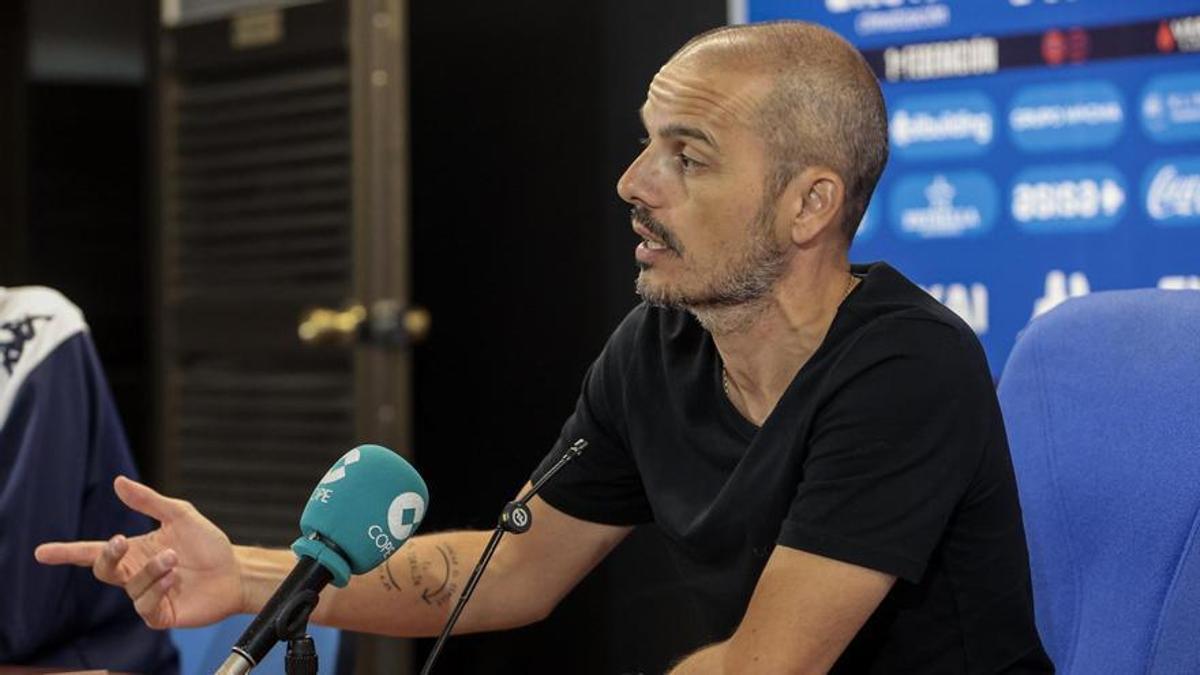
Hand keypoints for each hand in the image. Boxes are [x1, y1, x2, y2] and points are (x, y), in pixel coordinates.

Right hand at [34, 476, 243, 628]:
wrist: (235, 571)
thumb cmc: (208, 545)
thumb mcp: (180, 515)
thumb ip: (148, 501)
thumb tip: (118, 481)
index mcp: (135, 551)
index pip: (94, 552)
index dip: (67, 553)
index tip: (41, 552)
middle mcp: (136, 574)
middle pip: (103, 569)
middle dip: (108, 555)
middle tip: (121, 540)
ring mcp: (147, 595)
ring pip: (130, 586)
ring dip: (151, 569)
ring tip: (174, 558)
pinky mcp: (160, 614)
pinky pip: (145, 606)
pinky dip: (157, 589)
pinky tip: (173, 579)